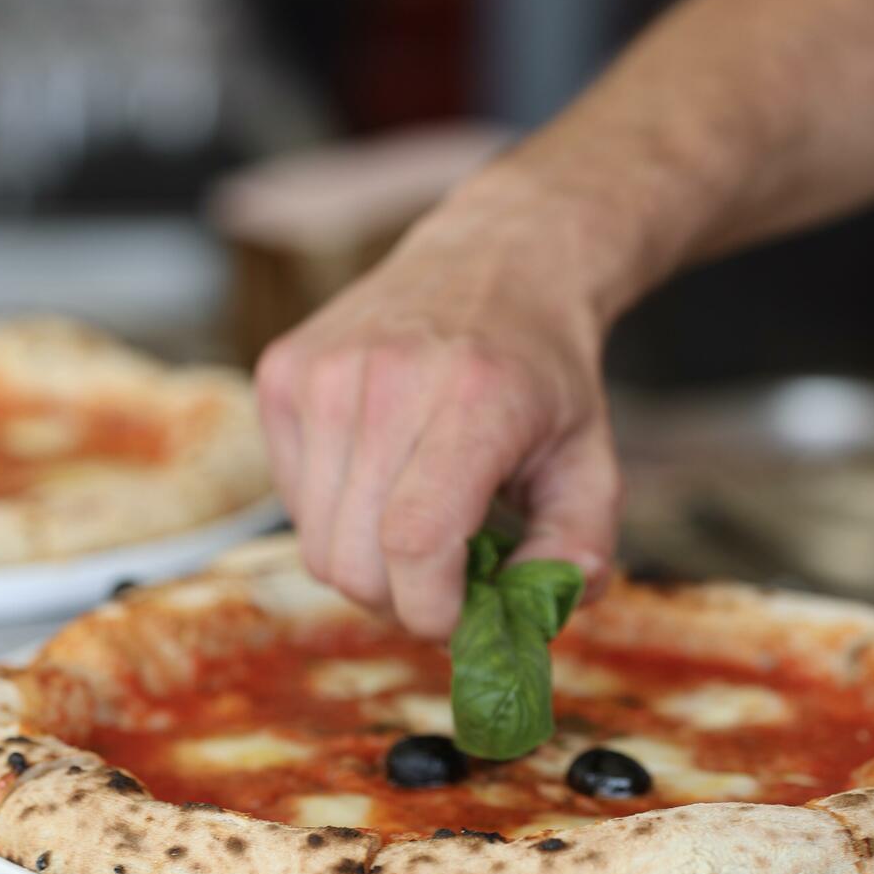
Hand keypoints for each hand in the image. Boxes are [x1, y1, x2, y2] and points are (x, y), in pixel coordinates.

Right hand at [255, 173, 620, 639]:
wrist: (493, 260)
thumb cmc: (542, 373)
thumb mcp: (591, 458)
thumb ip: (579, 546)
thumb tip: (541, 613)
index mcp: (476, 398)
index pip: (415, 542)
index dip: (434, 610)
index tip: (462, 614)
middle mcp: (385, 377)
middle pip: (354, 562)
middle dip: (402, 600)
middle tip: (445, 578)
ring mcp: (322, 371)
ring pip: (315, 543)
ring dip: (368, 562)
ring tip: (415, 522)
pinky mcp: (283, 373)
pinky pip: (292, 499)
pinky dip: (335, 514)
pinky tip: (381, 474)